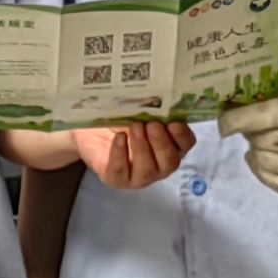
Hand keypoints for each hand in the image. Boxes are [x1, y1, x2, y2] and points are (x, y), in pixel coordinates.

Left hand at [68, 118, 192, 189]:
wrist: (91, 128)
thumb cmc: (121, 118)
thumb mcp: (138, 109)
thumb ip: (153, 108)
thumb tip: (159, 98)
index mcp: (171, 145)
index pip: (186, 144)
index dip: (182, 135)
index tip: (173, 122)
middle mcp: (159, 164)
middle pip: (171, 162)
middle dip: (161, 143)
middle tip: (151, 124)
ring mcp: (139, 176)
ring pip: (148, 170)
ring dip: (141, 147)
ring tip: (133, 127)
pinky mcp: (117, 179)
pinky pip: (121, 172)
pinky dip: (120, 154)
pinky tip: (119, 138)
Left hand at [220, 76, 277, 196]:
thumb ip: (268, 94)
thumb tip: (231, 101)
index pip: (270, 115)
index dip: (241, 119)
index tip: (223, 123)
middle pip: (266, 141)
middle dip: (250, 134)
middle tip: (251, 127)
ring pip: (269, 163)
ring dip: (255, 153)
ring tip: (258, 143)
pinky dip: (263, 173)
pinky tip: (259, 161)